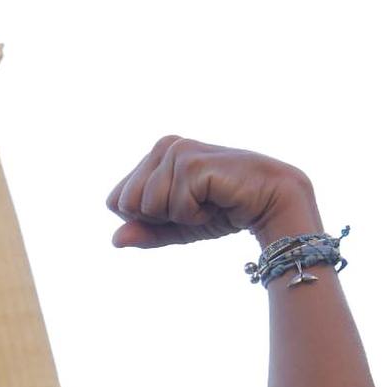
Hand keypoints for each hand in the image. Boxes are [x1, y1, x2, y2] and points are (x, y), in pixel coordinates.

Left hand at [108, 137, 318, 249]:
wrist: (272, 203)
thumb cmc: (225, 211)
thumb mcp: (178, 227)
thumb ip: (146, 232)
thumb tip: (114, 240)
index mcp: (155, 156)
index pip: (116, 201)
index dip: (145, 219)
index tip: (179, 209)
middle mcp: (164, 146)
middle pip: (126, 204)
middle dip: (159, 218)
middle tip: (196, 206)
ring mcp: (177, 151)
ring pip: (146, 207)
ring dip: (179, 217)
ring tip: (209, 202)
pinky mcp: (191, 163)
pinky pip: (172, 208)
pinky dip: (194, 216)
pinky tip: (218, 200)